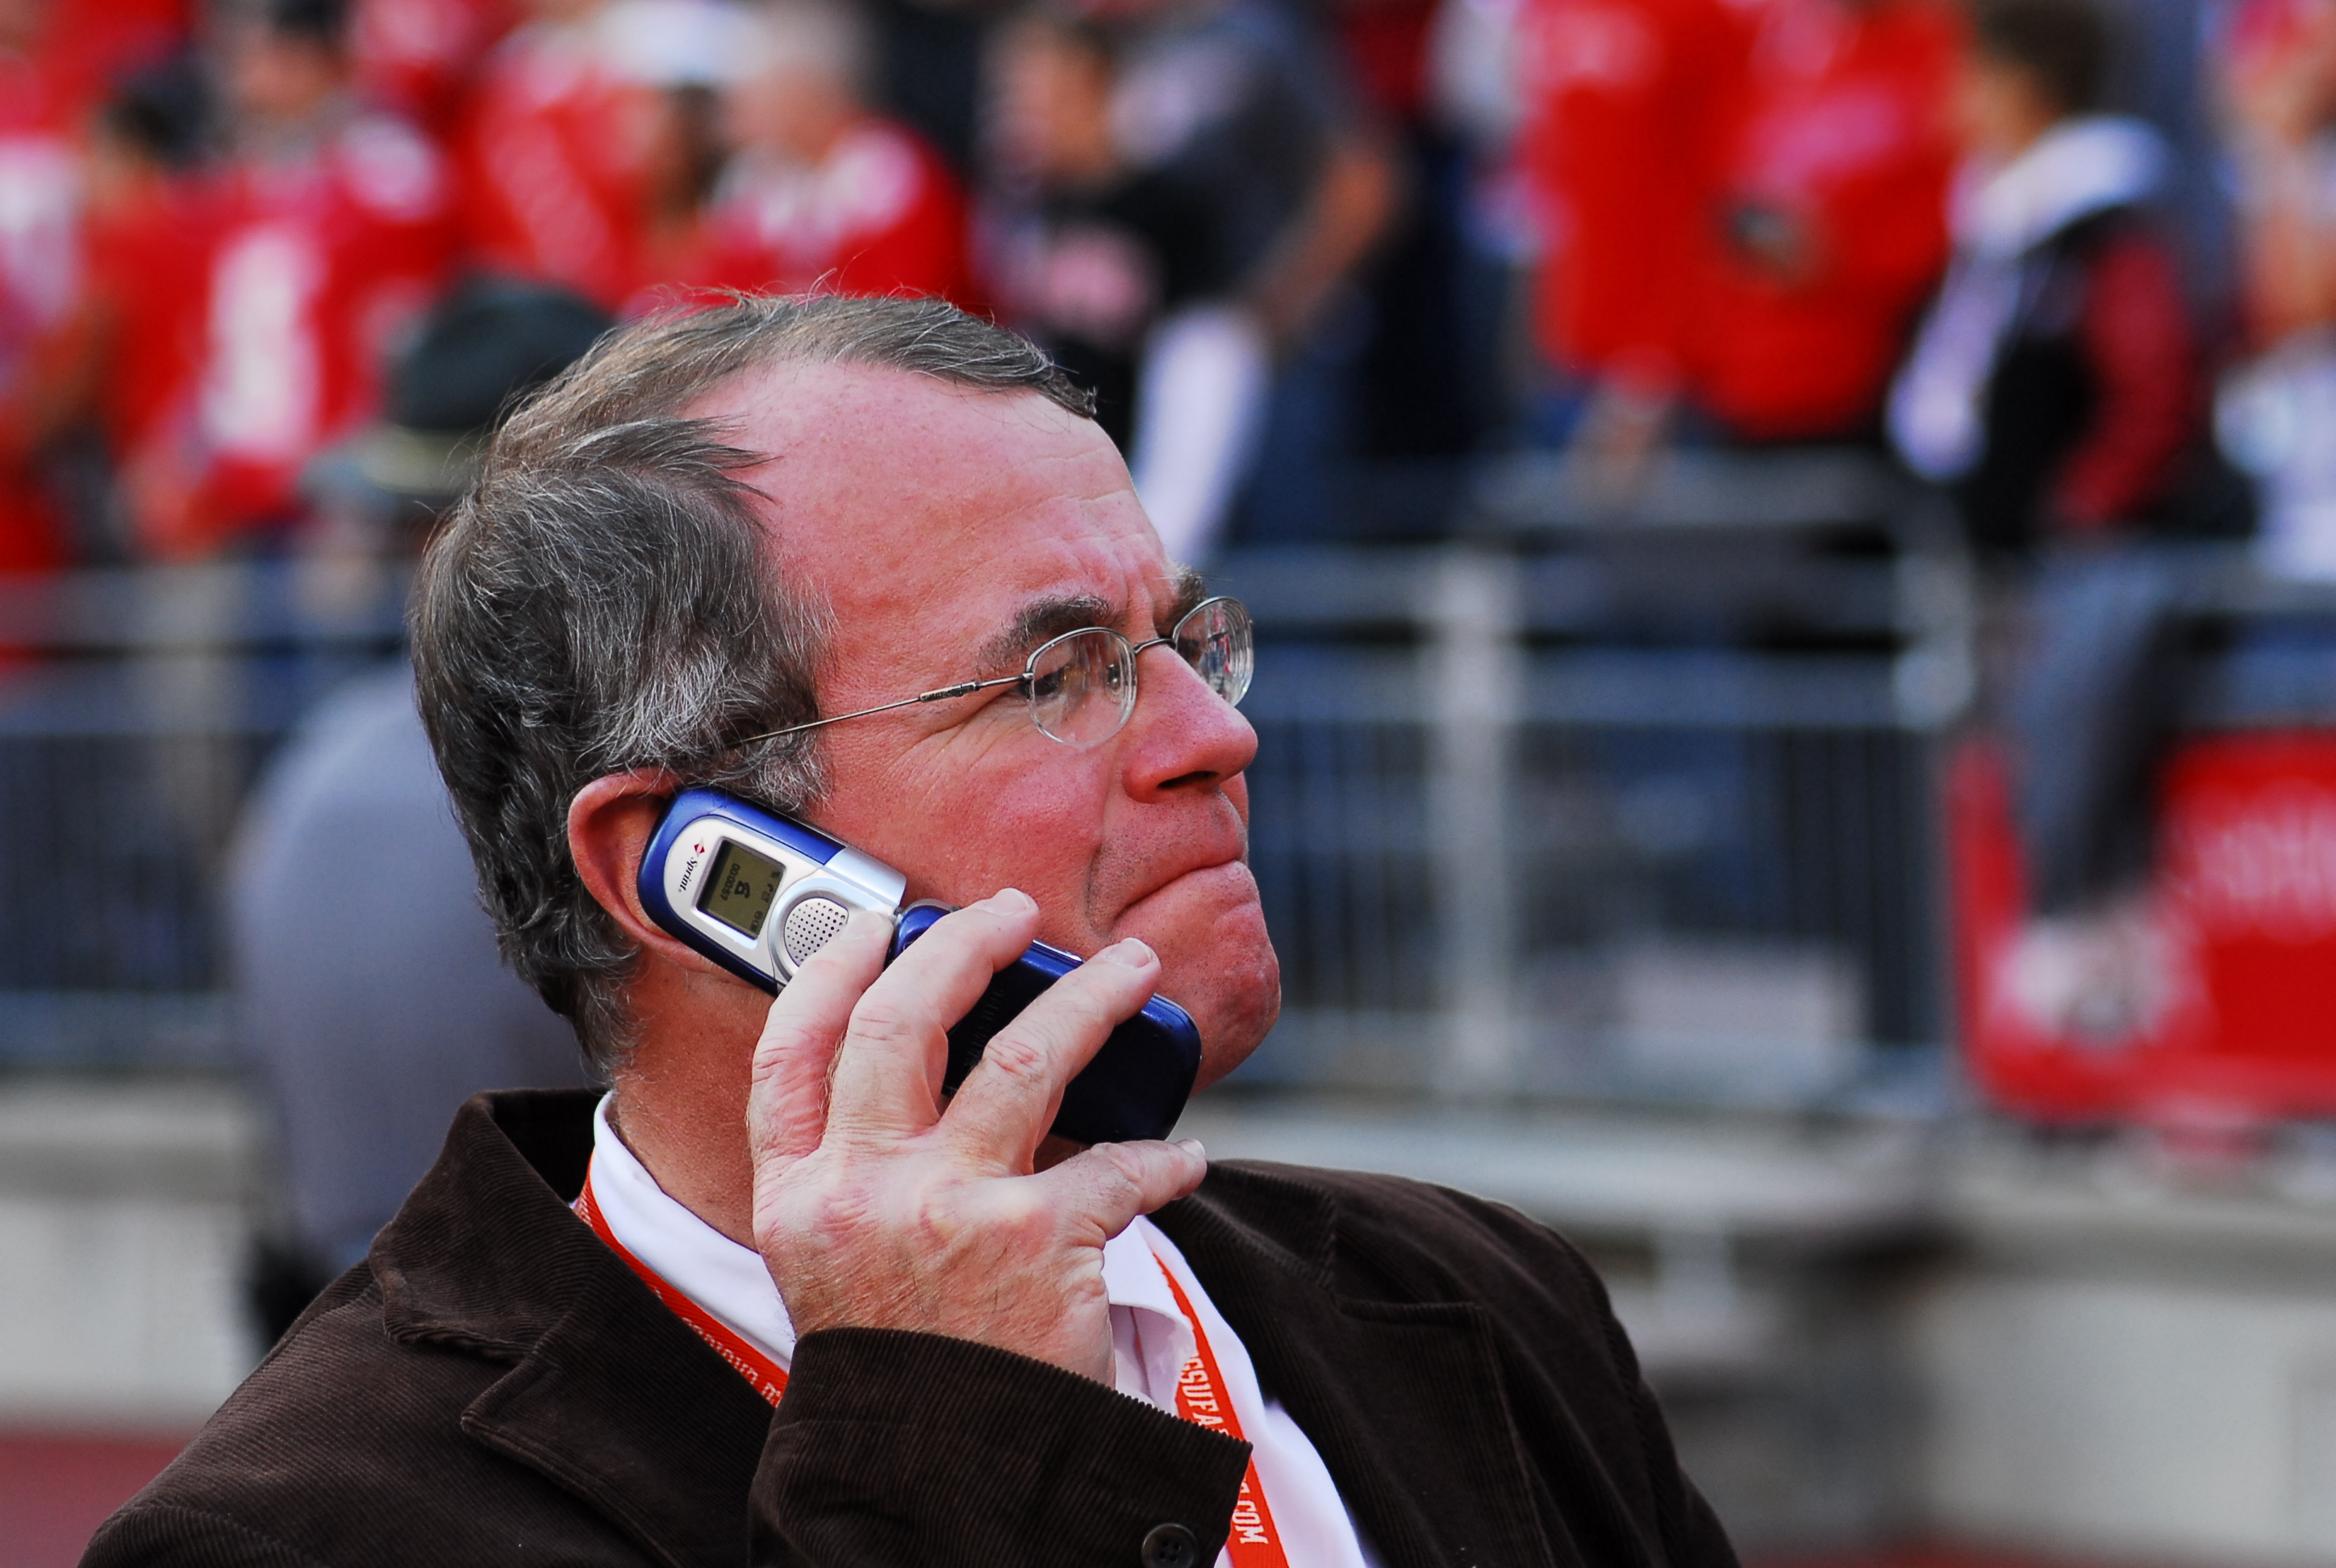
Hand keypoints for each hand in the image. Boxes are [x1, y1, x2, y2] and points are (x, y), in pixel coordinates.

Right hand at [744, 890, 1208, 1383]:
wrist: (948, 1475)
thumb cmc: (909, 1368)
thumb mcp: (837, 1271)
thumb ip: (859, 1179)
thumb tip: (940, 1072)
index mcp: (797, 1199)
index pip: (789, 1054)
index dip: (831, 971)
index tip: (877, 923)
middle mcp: (859, 1192)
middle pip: (901, 1022)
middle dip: (965, 946)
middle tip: (1012, 914)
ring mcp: (944, 1210)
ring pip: (1025, 1058)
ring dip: (1090, 1000)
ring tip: (1132, 971)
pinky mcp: (1032, 1240)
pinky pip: (1117, 1167)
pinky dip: (1162, 1160)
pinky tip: (1182, 1162)